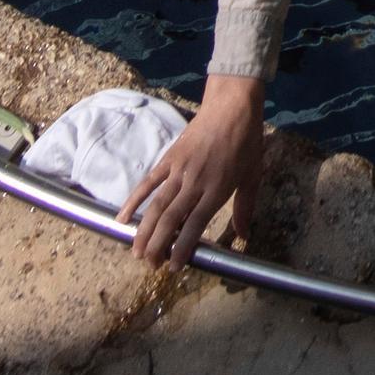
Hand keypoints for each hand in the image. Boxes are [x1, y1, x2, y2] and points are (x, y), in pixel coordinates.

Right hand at [125, 83, 264, 266]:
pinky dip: (133, 200)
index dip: (182, 249)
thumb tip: (244, 237)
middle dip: (158, 246)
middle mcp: (194, 183)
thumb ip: (244, 207)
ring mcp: (178, 170)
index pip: (194, 226)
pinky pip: (148, 183)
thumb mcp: (253, 176)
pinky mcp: (168, 159)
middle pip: (170, 220)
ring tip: (136, 252)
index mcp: (216, 190)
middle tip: (151, 265)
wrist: (232, 107)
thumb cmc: (246, 142)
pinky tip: (122, 218)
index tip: (173, 267)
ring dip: (144, 231)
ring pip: (156, 206)